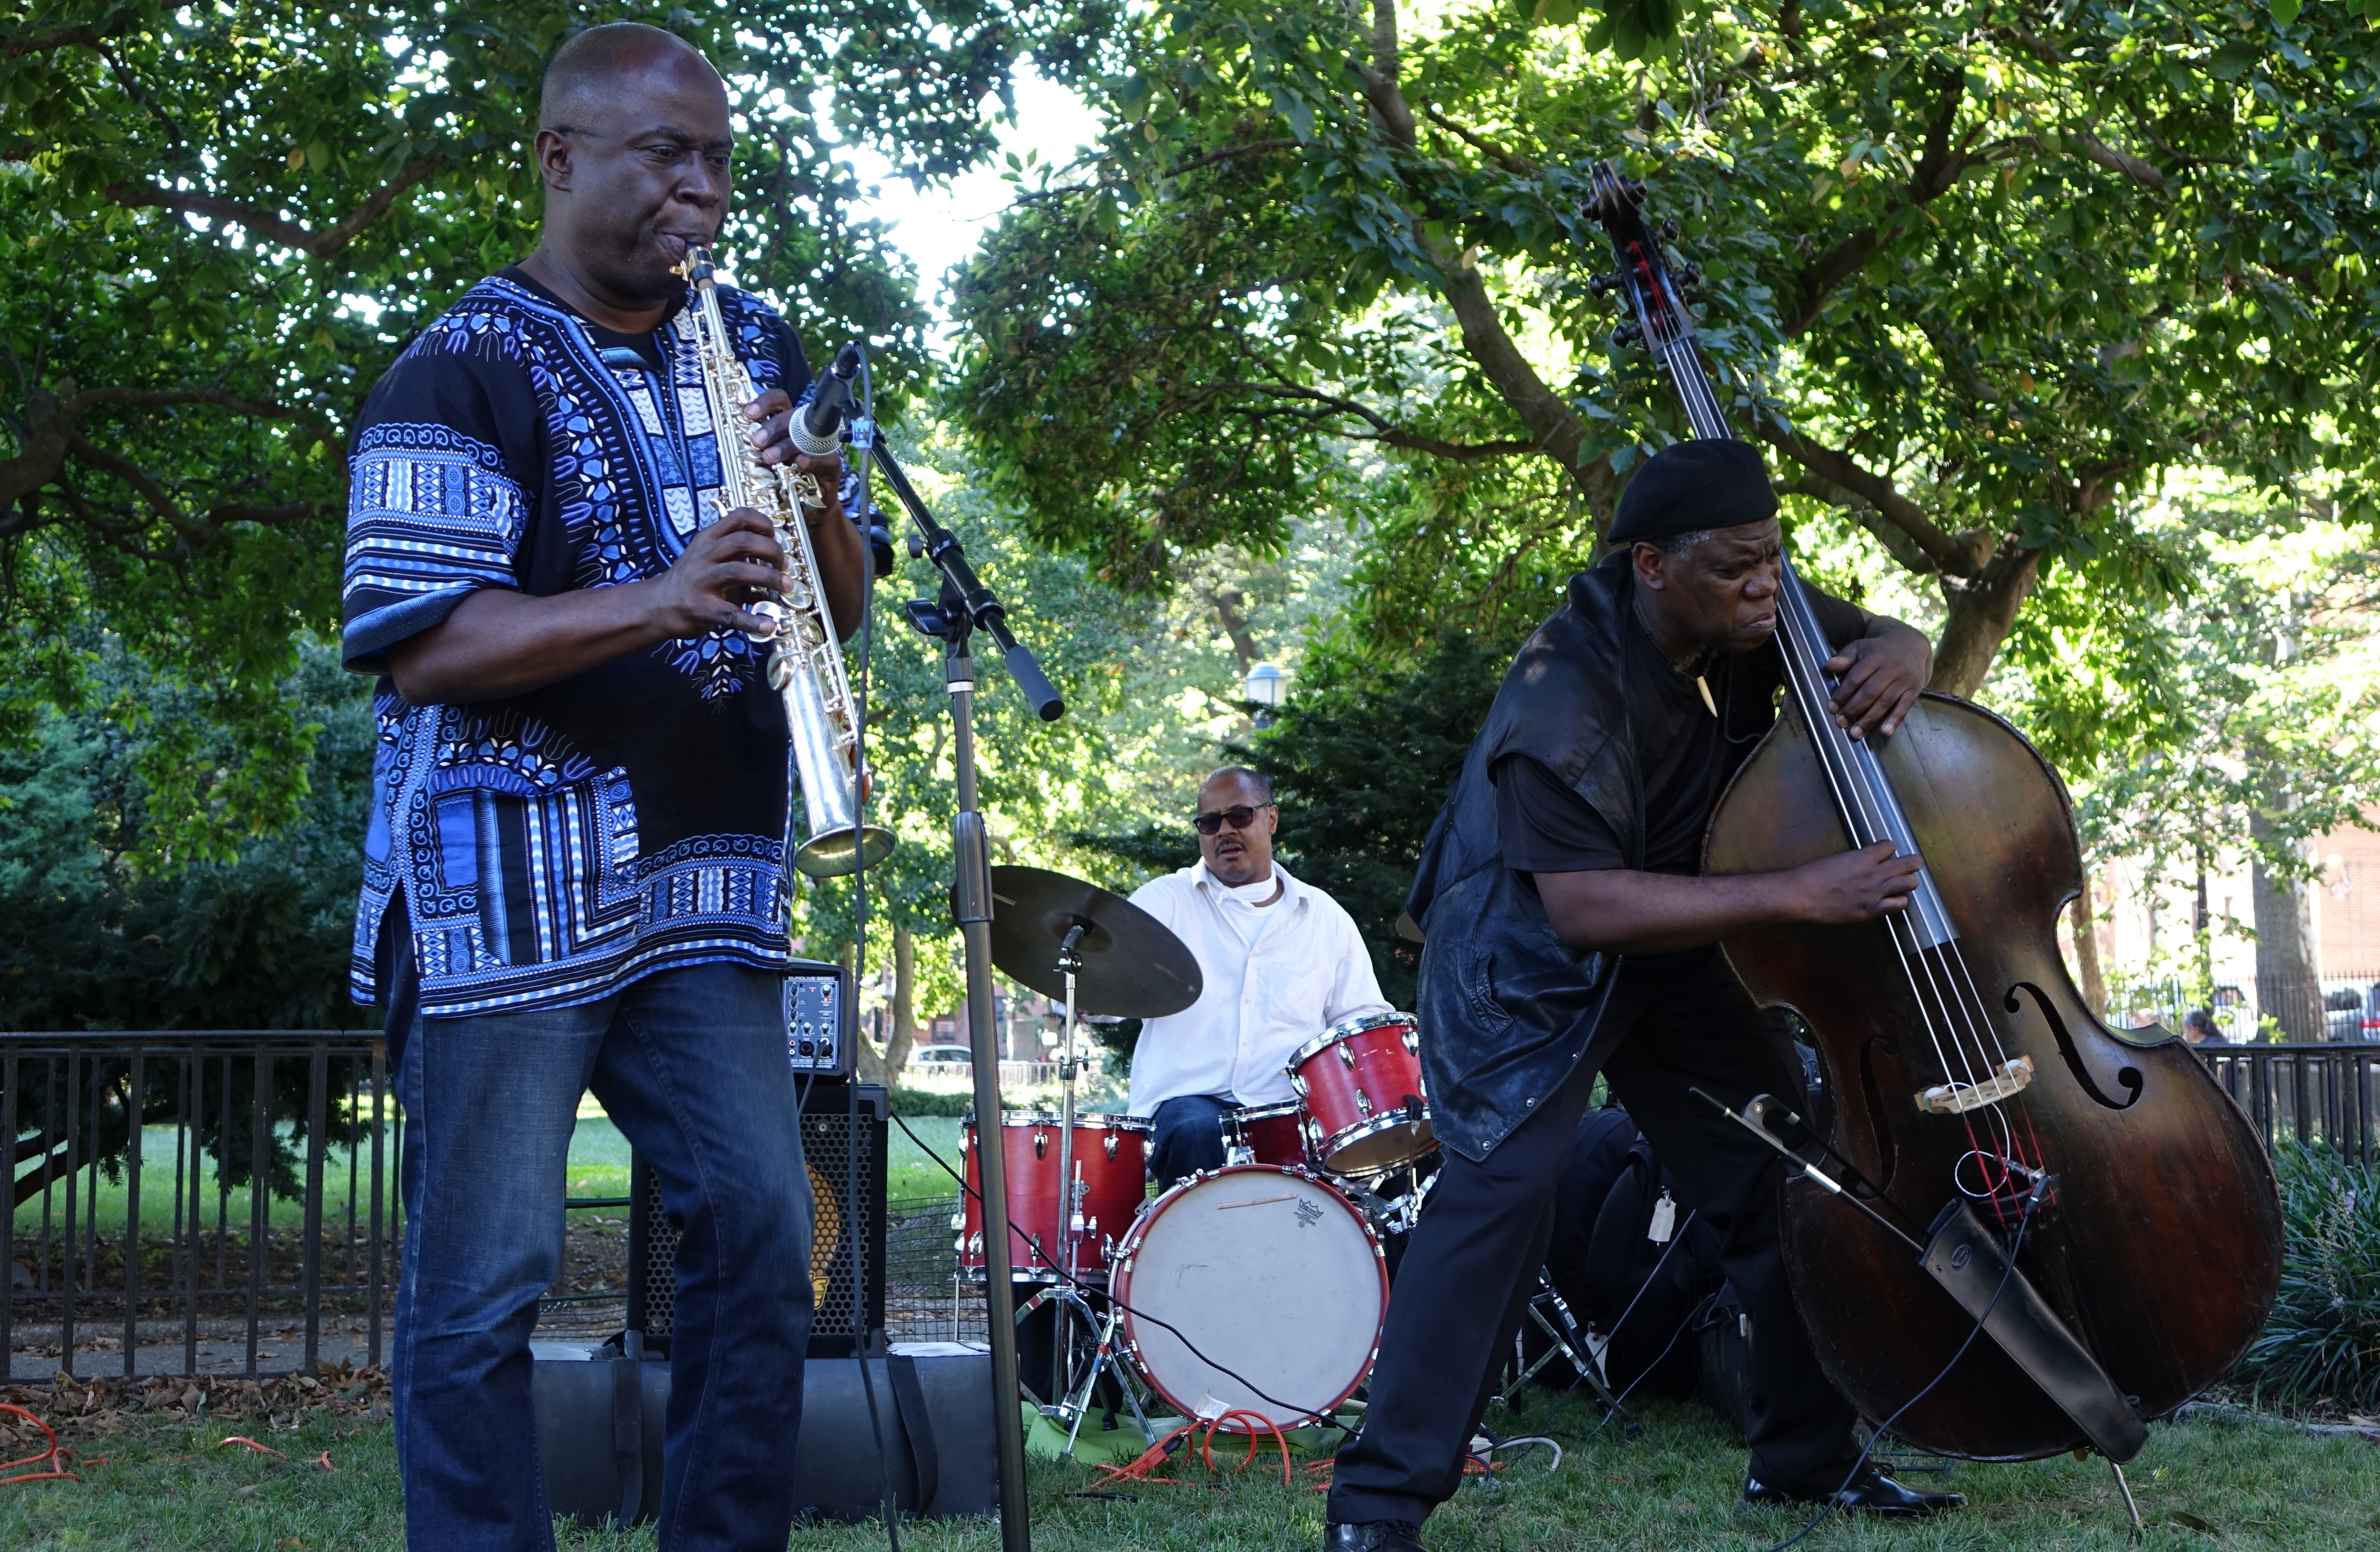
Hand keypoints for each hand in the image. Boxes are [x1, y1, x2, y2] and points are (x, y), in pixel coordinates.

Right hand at [645, 507, 788, 638]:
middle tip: (784, 564)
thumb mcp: (707, 557)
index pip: (738, 517)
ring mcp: (701, 580)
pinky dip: (753, 621)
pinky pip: (731, 613)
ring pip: (740, 571)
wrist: (657, 606)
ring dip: (770, 578)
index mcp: (707, 540)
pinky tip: (768, 626)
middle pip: (743, 541)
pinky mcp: (701, 607)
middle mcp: (704, 556)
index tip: (775, 536)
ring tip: (786, 587)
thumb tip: (774, 558)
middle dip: (771, 550)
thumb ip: (734, 553)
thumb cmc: (689, 581)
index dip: (763, 523)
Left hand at [743, 389, 847, 523]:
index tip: (748, 413)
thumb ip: (740, 441)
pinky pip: (825, 458)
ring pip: (806, 437)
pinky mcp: (832, 465)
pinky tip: (800, 462)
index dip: (764, 402)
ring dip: (785, 446)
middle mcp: (804, 429)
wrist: (804, 509)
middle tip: (756, 441)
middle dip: (772, 427)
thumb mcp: (757, 459)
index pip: (778, 400)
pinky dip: (812, 460)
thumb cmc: (780, 479)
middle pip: (791, 416)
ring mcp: (820, 446)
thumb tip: (714, 423)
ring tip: (769, 458)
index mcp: (786, 422)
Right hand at [1786, 840, 1923, 923]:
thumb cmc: (1813, 875)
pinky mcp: (1871, 910)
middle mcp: (1873, 875)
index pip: (1890, 847)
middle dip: (1912, 862)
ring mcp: (1874, 894)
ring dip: (1908, 881)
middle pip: (1908, 864)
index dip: (1889, 848)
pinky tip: (1893, 898)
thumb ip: (1857, 859)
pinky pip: (1899, 904)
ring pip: (1909, 884)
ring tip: (1905, 881)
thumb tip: (1868, 860)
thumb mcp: (1837, 858)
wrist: (1802, 895)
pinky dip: (1899, 900)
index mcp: (1863, 858)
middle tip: (1913, 863)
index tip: (1887, 852)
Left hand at [1824, 629, 1928, 738]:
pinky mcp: (1914, 690)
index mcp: (1875, 657)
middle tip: (1841, 722)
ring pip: (1885, 702)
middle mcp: (1891, 669)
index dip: (1843, 694)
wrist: (1911, 645)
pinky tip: (1884, 732)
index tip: (1832, 708)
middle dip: (1853, 709)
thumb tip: (1829, 665)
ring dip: (1869, 719)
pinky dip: (1895, 720)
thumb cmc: (1879, 650)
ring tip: (1855, 733)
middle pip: (1870, 692)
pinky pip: (1904, 707)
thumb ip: (1845, 657)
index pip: (1856, 678)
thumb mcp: (1861, 647)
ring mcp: (1904, 680)